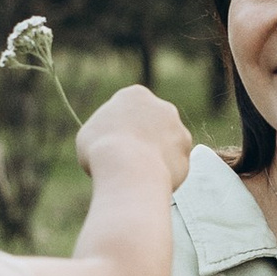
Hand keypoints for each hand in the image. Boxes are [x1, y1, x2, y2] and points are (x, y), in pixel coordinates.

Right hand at [76, 85, 193, 194]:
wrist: (130, 170)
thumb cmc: (103, 150)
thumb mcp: (89, 134)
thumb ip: (104, 130)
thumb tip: (108, 137)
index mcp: (135, 95)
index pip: (130, 108)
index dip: (120, 128)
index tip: (113, 142)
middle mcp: (162, 107)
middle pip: (152, 123)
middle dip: (143, 138)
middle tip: (128, 158)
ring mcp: (179, 129)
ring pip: (166, 144)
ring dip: (156, 155)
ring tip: (138, 173)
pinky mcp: (187, 153)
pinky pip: (174, 164)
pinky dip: (164, 172)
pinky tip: (150, 180)